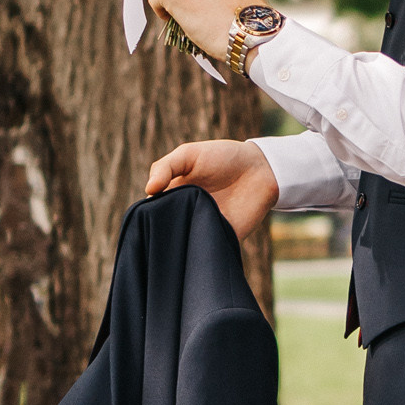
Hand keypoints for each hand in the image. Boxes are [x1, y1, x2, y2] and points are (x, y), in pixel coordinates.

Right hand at [145, 137, 278, 241]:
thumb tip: (148, 190)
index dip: (145, 217)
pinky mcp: (222, 237)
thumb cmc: (223, 157)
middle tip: (161, 230)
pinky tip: (195, 244)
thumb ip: (165, 167)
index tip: (142, 220)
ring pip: (183, 243)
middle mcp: (186, 214)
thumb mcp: (189, 154)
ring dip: (178, 245)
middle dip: (160, 234)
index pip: (151, 213)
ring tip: (177, 238)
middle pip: (164, 231)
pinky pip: (206, 249)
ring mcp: (203, 226)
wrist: (261, 168)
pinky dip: (199, 249)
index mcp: (172, 196)